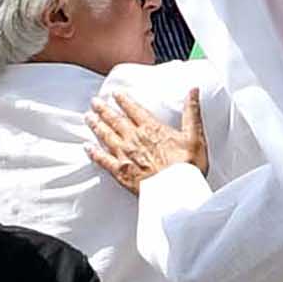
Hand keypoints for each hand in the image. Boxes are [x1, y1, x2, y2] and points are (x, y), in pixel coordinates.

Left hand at [80, 88, 205, 188]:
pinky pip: (103, 160)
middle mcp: (135, 139)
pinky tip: (87, 147)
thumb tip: (193, 90)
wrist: (176, 191)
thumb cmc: (187, 166)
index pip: (134, 110)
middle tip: (94, 102)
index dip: (124, 101)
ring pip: (106, 136)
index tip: (115, 94)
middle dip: (104, 110)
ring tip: (88, 117)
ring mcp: (125, 155)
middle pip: (115, 121)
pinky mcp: (120, 172)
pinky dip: (94, 153)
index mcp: (151, 129)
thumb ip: (191, 112)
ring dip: (96, 125)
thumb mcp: (195, 136)